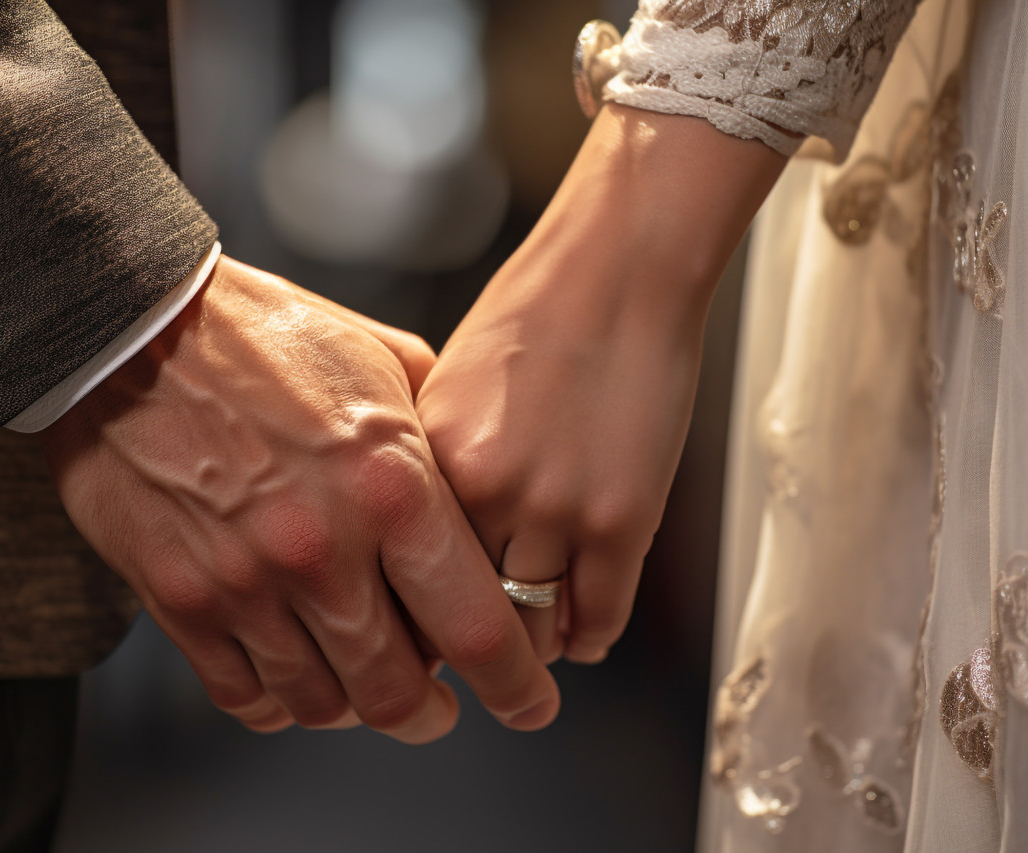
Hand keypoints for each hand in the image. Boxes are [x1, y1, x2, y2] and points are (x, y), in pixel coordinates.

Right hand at [40, 256, 558, 741]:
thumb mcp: (381, 361)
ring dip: (353, 707)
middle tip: (438, 709)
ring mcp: (246, 582)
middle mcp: (323, 548)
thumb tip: (479, 489)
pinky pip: (243, 696)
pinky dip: (278, 702)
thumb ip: (441, 432)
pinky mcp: (181, 600)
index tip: (528, 704)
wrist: (132, 327)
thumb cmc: (263, 336)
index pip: (476, 628)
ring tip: (362, 684)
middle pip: (397, 693)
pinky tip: (293, 675)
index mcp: (392, 486)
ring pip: (321, 705)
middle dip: (430, 716)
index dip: (516, 687)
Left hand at [417, 106, 784, 663]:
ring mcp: (556, 512)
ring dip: (537, 640)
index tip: (428, 628)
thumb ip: (432, 471)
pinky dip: (590, 633)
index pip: (405, 581)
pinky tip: (584, 626)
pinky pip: (600, 616)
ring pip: (535, 629)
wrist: (618, 271)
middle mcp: (484, 496)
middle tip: (483, 647)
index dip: (416, 615)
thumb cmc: (532, 318)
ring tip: (538, 636)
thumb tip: (423, 544)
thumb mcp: (447, 391)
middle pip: (466, 617)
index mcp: (430, 463)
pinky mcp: (622, 520)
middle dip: (472, 641)